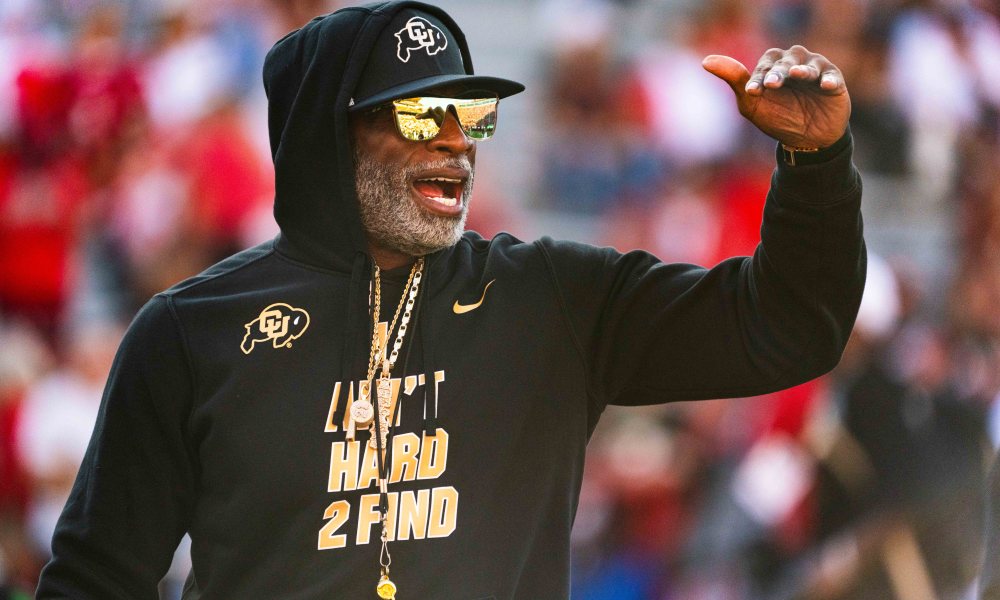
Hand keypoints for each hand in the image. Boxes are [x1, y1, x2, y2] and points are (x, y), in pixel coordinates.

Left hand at [702, 46, 849, 148]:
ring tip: (797, 75)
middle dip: (779, 71)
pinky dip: (829, 80)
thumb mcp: (751, 102)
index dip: (759, 75)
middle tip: (772, 84)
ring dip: (803, 70)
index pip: (767, 63)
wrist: (805, 140)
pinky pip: (833, 77)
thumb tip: (706, 61)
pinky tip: (825, 85)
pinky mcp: (835, 82)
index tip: (752, 91)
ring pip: (810, 64)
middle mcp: (796, 63)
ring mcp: (816, 71)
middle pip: (788, 60)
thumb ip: (734, 79)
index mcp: (775, 66)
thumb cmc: (777, 118)